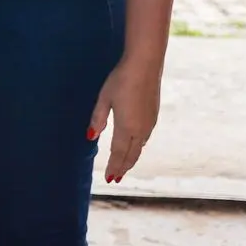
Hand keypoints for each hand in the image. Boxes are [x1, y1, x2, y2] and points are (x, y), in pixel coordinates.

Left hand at [89, 57, 162, 182]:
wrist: (145, 66)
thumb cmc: (121, 80)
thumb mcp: (104, 98)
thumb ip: (98, 119)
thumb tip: (91, 137)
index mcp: (127, 127)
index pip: (118, 153)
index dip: (114, 167)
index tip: (109, 178)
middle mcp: (140, 129)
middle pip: (131, 155)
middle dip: (123, 167)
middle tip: (116, 178)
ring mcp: (149, 124)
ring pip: (140, 148)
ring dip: (131, 158)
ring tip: (124, 165)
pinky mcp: (154, 117)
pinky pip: (145, 139)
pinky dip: (138, 147)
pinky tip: (134, 146)